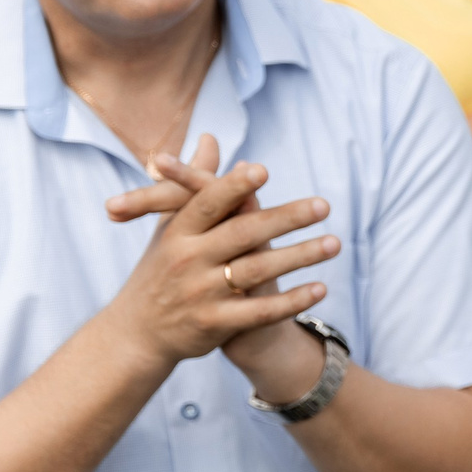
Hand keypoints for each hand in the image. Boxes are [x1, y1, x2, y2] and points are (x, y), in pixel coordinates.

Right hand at [97, 136, 337, 371]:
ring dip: (299, 256)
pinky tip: (321, 288)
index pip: (207, 203)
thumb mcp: (171, 226)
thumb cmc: (161, 269)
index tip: (262, 170)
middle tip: (324, 205)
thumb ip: (196, 183)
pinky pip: (260, 312)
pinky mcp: (213, 324)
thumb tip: (211, 138)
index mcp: (178, 232)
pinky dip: (292, 301)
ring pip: (258, 271)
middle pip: (243, 233)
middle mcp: (187, 260)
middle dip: (285, 218)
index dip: (232, 187)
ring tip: (335, 243)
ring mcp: (200, 293)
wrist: (136, 334)